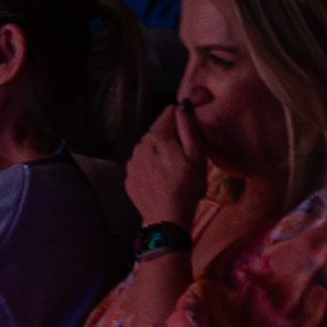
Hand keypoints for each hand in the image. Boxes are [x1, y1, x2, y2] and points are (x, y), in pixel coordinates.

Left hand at [122, 107, 205, 232]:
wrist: (167, 221)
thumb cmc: (187, 189)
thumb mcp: (196, 156)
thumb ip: (189, 127)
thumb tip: (184, 105)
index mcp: (157, 137)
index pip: (169, 112)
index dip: (182, 121)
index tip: (190, 137)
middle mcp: (139, 146)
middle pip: (159, 131)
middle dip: (172, 139)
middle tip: (185, 159)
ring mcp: (132, 163)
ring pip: (150, 148)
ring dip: (161, 154)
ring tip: (174, 173)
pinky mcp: (129, 178)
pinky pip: (143, 164)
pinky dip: (152, 168)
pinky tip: (163, 182)